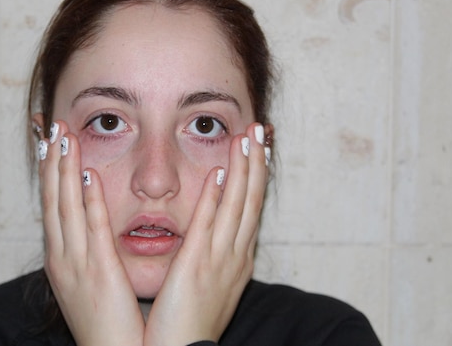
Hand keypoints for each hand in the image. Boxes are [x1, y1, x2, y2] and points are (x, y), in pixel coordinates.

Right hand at [39, 121, 144, 345]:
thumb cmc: (104, 320)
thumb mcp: (87, 280)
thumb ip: (88, 249)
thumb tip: (91, 220)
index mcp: (60, 258)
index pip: (52, 205)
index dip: (50, 171)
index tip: (50, 142)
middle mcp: (62, 256)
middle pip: (53, 200)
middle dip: (52, 161)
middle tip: (52, 127)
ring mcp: (76, 264)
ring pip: (66, 208)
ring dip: (65, 171)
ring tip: (65, 138)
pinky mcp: (99, 272)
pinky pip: (92, 231)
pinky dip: (87, 202)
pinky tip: (89, 177)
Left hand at [144, 123, 268, 345]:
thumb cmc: (191, 320)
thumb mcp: (211, 281)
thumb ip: (213, 251)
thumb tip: (214, 222)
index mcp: (237, 258)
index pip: (251, 208)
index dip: (256, 176)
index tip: (258, 148)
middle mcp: (235, 255)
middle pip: (251, 201)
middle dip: (257, 163)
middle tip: (260, 130)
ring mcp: (219, 260)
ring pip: (237, 207)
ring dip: (243, 170)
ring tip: (246, 138)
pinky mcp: (195, 266)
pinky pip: (208, 226)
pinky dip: (216, 198)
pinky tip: (218, 173)